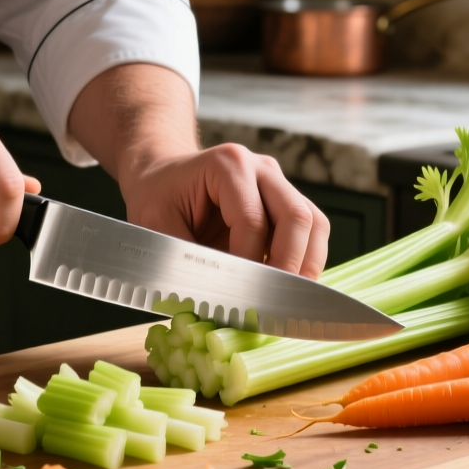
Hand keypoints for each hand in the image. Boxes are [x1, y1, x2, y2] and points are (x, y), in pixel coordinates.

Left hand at [66, 64, 330, 277]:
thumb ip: (183, 260)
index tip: (239, 298)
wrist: (163, 176)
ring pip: (314, 223)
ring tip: (290, 299)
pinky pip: (312, 230)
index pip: (253, 221)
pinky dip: (306, 259)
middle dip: (290, 266)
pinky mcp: (287, 200)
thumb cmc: (157, 198)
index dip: (250, 264)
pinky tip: (289, 283)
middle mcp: (261, 168)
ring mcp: (279, 182)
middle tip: (274, 304)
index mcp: (227, 165)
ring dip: (307, 264)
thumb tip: (212, 299)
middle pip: (297, 217)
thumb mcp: (155, 227)